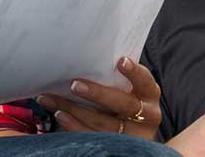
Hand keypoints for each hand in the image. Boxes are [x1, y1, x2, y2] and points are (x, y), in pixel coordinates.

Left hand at [39, 57, 162, 140]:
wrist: (131, 131)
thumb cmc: (124, 99)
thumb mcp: (127, 89)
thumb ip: (115, 77)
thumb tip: (85, 57)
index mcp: (150, 94)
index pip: (145, 81)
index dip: (134, 72)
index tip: (120, 61)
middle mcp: (148, 115)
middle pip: (123, 104)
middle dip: (98, 94)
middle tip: (75, 85)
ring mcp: (134, 135)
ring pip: (104, 124)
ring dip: (75, 110)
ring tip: (54, 99)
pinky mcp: (120, 148)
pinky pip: (94, 138)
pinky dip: (74, 126)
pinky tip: (60, 115)